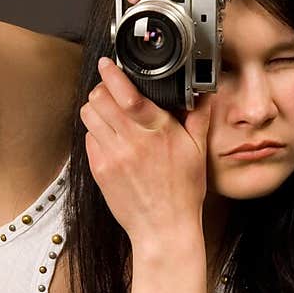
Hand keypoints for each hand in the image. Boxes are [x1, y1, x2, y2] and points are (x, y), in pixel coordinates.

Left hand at [80, 56, 213, 245]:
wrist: (164, 229)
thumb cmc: (182, 193)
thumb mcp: (197, 151)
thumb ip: (198, 117)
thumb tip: (205, 94)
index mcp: (157, 131)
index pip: (126, 94)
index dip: (112, 74)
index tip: (107, 63)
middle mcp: (131, 142)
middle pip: (99, 100)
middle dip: (102, 89)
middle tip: (110, 91)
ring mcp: (112, 157)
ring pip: (89, 117)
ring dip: (95, 109)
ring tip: (108, 113)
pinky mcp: (100, 171)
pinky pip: (89, 140)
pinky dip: (95, 133)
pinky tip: (110, 138)